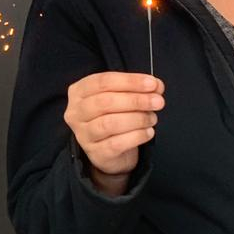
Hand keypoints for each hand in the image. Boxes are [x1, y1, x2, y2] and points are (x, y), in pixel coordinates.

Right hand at [64, 72, 164, 195]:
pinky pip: (116, 143)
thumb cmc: (113, 116)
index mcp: (79, 92)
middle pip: (105, 101)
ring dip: (137, 119)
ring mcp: (83, 134)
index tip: (152, 84)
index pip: (103, 81)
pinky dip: (136, 136)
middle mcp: (76, 112)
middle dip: (135, 100)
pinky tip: (148, 132)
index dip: (129, 81)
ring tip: (153, 118)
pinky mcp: (95, 152)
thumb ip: (137, 89)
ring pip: (110, 123)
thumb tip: (156, 85)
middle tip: (158, 102)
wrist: (109, 151)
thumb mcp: (121, 98)